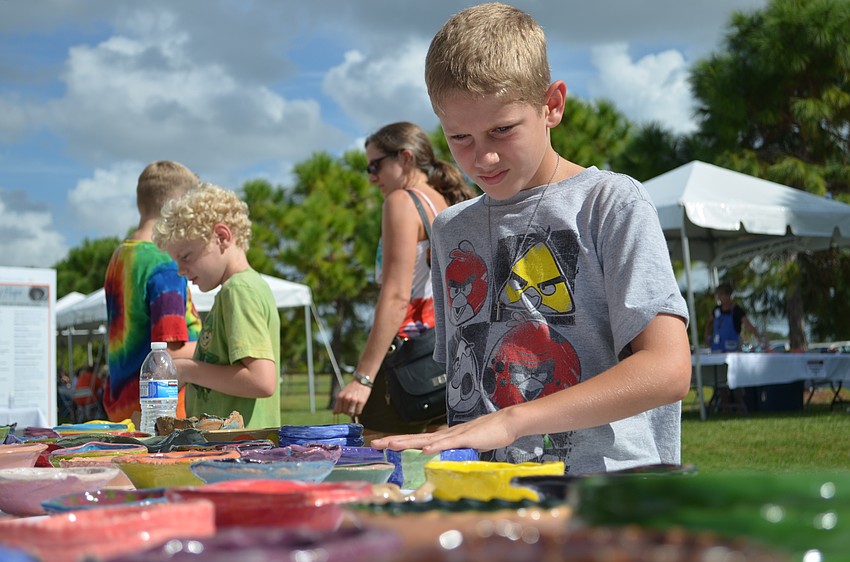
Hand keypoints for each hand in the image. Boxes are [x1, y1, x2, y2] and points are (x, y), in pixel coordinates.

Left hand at [333, 379, 371, 417]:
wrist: (361, 381)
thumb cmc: (351, 388)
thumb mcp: (343, 393)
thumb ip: (339, 403)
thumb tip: (334, 413)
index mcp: (340, 396)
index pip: (337, 410)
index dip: (340, 411)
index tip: (343, 410)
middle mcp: (346, 398)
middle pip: (344, 412)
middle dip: (347, 412)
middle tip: (350, 408)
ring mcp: (354, 400)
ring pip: (351, 413)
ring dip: (353, 413)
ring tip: (354, 408)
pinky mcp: (361, 402)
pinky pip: (358, 412)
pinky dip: (358, 412)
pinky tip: (358, 407)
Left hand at [371, 406, 518, 453]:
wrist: (505, 423)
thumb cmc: (486, 434)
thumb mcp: (464, 446)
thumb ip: (452, 451)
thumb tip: (440, 458)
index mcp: (442, 437)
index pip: (416, 440)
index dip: (399, 441)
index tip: (381, 444)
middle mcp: (444, 434)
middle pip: (414, 438)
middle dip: (394, 441)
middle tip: (374, 444)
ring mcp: (453, 435)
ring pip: (426, 440)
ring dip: (408, 442)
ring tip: (391, 445)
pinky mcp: (465, 438)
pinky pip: (447, 443)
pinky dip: (435, 447)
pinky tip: (424, 450)